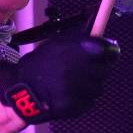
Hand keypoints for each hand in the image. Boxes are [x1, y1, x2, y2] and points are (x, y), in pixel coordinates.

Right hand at [1, 35, 119, 124]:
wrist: (22, 90)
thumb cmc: (41, 64)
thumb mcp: (58, 43)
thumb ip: (81, 38)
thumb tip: (101, 26)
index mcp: (76, 49)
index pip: (109, 50)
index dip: (110, 51)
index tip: (110, 52)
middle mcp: (78, 68)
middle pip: (106, 69)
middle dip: (99, 68)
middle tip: (83, 69)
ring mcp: (76, 89)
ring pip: (99, 87)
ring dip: (90, 85)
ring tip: (71, 82)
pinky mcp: (74, 106)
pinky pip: (90, 102)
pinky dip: (83, 98)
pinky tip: (68, 93)